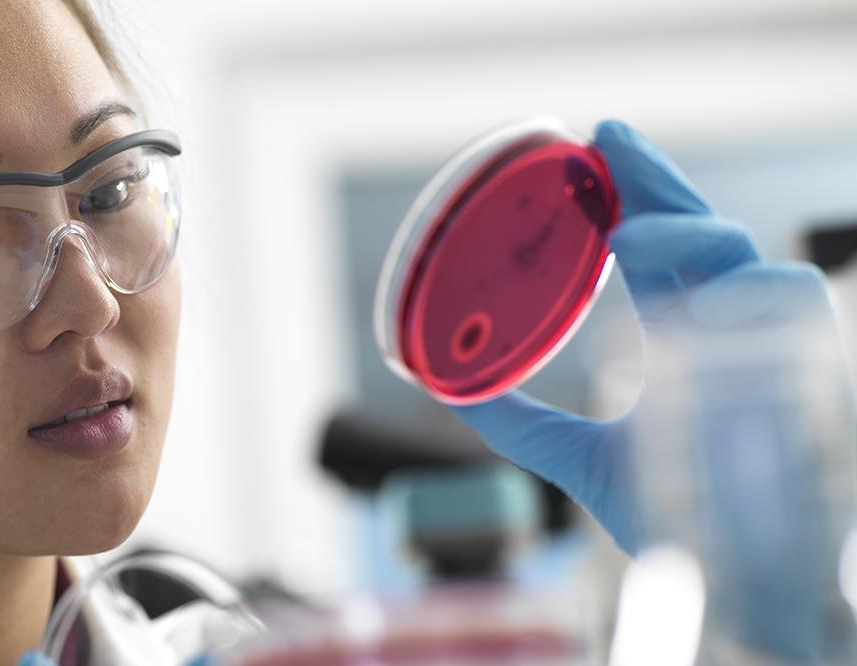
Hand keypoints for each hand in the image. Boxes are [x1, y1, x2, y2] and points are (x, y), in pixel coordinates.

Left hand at [449, 120, 841, 556]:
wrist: (742, 588)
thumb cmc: (680, 523)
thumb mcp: (584, 461)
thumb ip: (522, 421)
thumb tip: (446, 385)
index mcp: (689, 345)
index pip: (666, 254)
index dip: (639, 199)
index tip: (598, 151)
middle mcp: (731, 337)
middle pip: (702, 235)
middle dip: (658, 184)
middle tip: (606, 139)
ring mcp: (769, 352)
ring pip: (746, 258)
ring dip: (686, 236)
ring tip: (623, 236)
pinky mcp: (804, 375)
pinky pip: (788, 307)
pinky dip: (741, 288)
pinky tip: (688, 288)